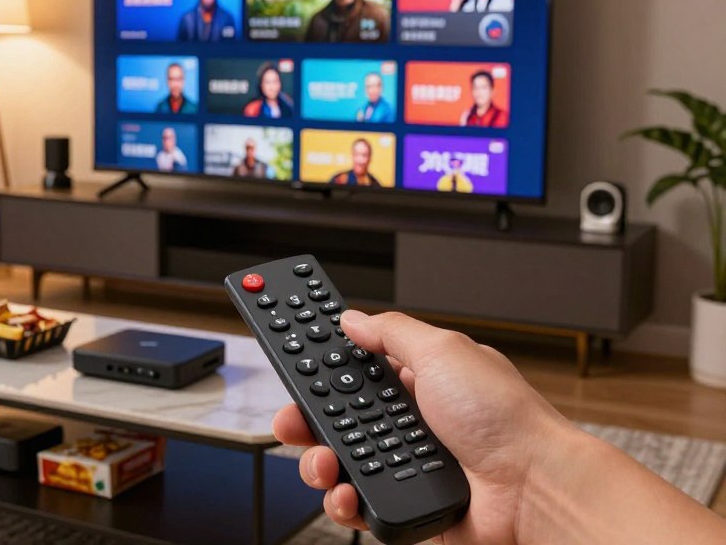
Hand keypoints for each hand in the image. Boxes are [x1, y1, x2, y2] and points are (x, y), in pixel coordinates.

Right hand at [272, 309, 574, 543]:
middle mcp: (408, 421)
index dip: (322, 362)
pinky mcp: (405, 505)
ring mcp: (406, 465)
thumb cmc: (505, 417)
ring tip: (323, 461)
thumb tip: (354, 317)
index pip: (355, 367)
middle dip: (307, 417)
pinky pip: (359, 502)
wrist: (534, 488)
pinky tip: (346, 491)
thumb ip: (391, 332)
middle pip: (337, 417)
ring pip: (340, 461)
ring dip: (320, 461)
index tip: (289, 356)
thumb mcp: (443, 350)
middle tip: (291, 418)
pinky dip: (344, 499)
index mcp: (416, 379)